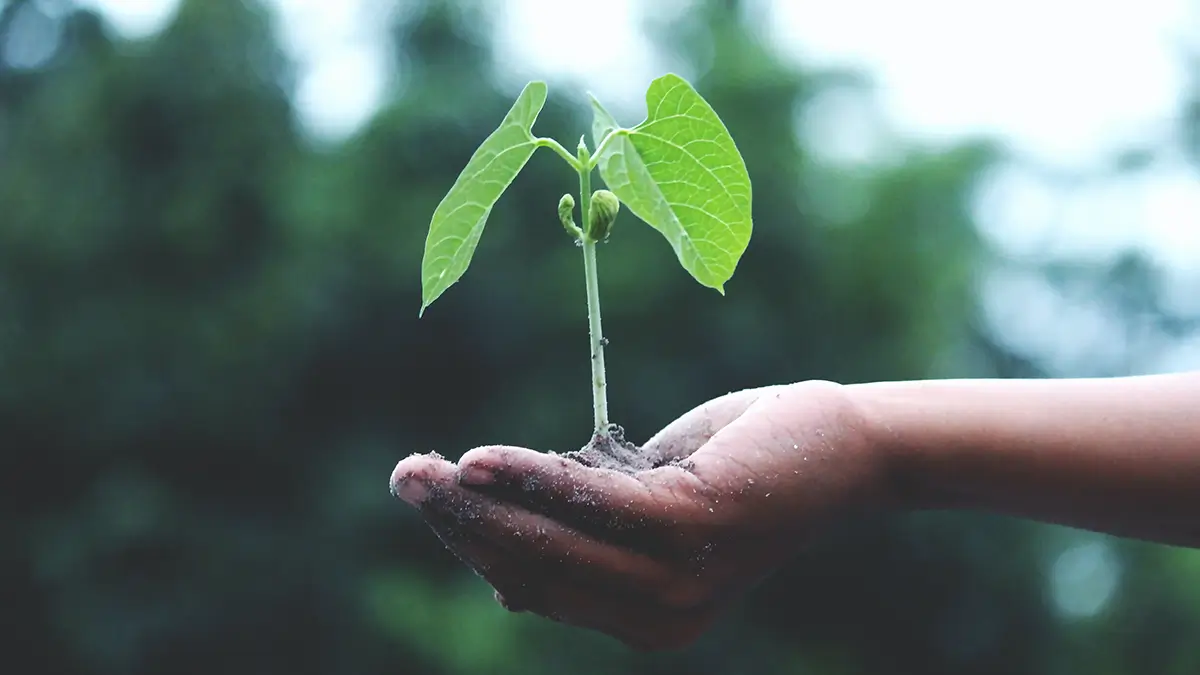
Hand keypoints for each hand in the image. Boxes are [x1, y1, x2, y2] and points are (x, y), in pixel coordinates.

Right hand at [389, 380, 888, 650]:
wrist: (841, 447)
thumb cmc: (739, 468)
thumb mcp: (649, 508)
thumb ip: (586, 537)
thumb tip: (503, 579)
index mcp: (645, 619)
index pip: (537, 586)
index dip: (475, 545)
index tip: (431, 498)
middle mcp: (659, 618)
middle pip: (532, 569)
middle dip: (460, 525)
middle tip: (404, 478)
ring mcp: (677, 580)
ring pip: (551, 542)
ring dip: (478, 503)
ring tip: (421, 470)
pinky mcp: (692, 527)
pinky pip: (590, 503)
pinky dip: (531, 479)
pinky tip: (480, 460)